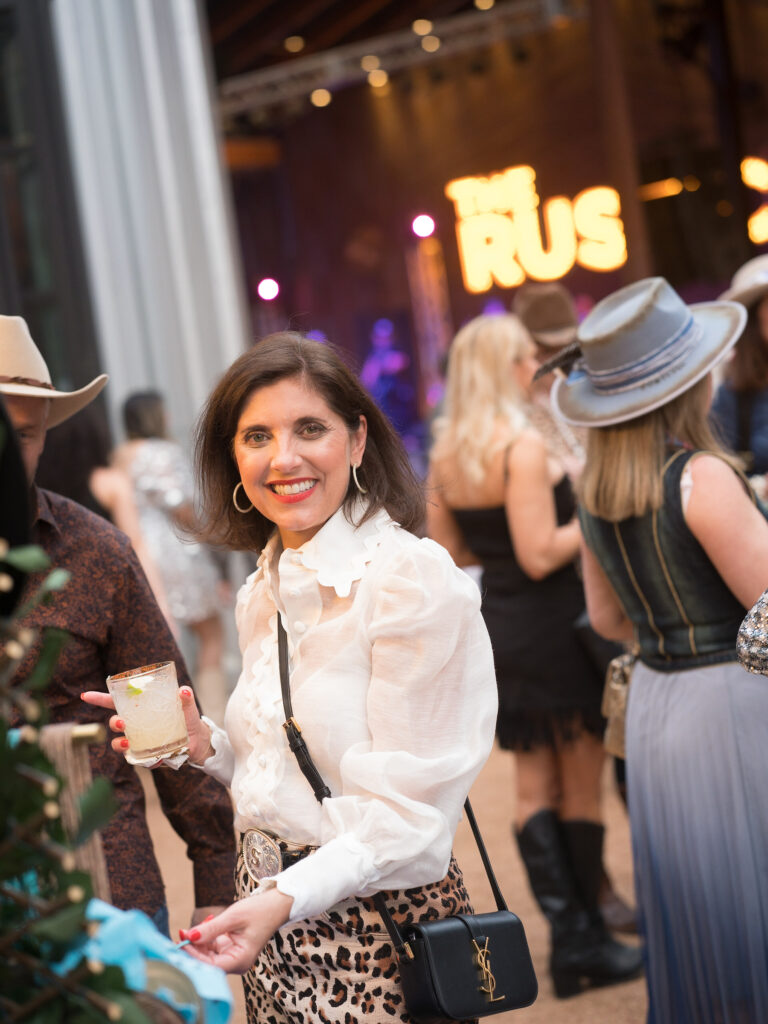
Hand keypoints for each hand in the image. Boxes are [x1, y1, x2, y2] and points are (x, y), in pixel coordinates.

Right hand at [80, 687, 213, 764]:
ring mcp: (139, 741)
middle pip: (115, 723)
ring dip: (119, 743)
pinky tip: (152, 759)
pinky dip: (140, 760)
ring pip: (119, 743)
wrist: (200, 742)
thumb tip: (183, 690)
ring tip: (127, 742)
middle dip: (113, 722)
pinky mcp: (146, 756)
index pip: (117, 703)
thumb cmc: (189, 720)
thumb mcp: (188, 708)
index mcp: (141, 709)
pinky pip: (136, 759)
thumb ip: (186, 699)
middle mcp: (136, 725)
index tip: (85, 696)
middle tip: (121, 722)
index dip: (100, 699)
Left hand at [179, 889, 292, 973]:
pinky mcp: (231, 947)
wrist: (277, 904)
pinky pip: (213, 946)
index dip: (195, 956)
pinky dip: (205, 937)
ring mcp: (233, 955)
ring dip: (198, 941)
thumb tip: (189, 936)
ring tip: (189, 928)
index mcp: (240, 960)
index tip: (182, 941)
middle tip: (181, 932)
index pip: (211, 965)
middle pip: (208, 962)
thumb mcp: (233, 917)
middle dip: (193, 948)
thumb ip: (211, 928)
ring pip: (208, 954)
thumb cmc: (260, 910)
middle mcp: (236, 962)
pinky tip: (204, 924)